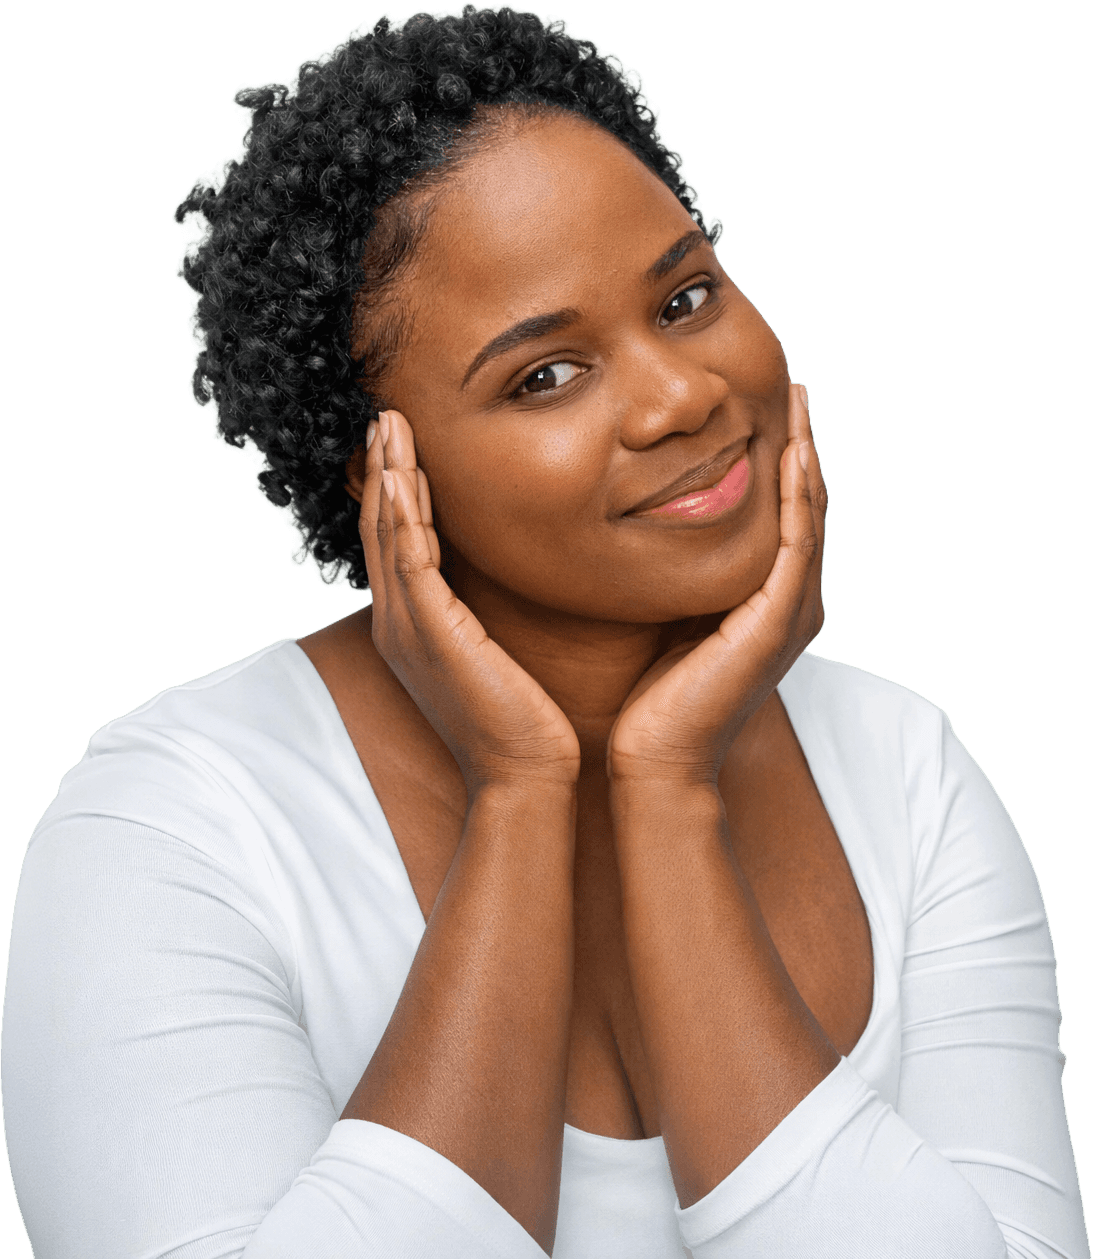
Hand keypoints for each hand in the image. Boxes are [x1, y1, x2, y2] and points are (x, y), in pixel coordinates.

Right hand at [359, 409, 581, 794]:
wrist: (526, 775)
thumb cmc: (525, 719)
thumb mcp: (499, 652)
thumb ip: (491, 612)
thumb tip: (519, 571)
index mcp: (414, 626)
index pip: (397, 542)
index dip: (395, 489)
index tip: (402, 441)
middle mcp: (399, 622)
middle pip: (380, 528)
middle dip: (381, 468)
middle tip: (383, 414)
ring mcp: (408, 627)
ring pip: (387, 533)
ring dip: (386, 475)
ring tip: (387, 423)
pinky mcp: (431, 633)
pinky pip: (409, 560)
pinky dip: (402, 513)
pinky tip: (402, 473)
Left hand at [606, 382, 826, 784]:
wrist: (654, 759)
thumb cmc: (649, 697)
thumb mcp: (667, 614)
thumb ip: (675, 573)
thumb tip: (647, 523)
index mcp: (767, 601)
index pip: (783, 514)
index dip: (780, 459)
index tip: (766, 406)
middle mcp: (791, 604)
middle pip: (806, 506)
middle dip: (801, 444)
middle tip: (796, 385)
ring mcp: (790, 613)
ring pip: (808, 516)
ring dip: (807, 455)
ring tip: (800, 399)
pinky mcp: (777, 624)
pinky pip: (795, 544)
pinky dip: (797, 497)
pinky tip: (791, 451)